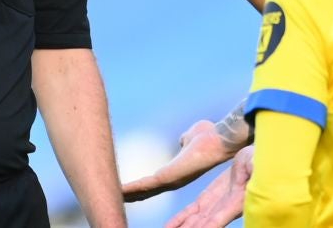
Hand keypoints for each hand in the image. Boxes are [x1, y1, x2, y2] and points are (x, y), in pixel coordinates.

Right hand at [123, 119, 242, 201]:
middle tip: (113, 197)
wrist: (220, 138)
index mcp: (177, 172)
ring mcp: (170, 181)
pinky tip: (118, 191)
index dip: (139, 187)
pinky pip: (145, 185)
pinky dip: (131, 189)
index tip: (125, 189)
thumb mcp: (191, 137)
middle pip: (145, 191)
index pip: (153, 183)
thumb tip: (182, 141)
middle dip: (130, 195)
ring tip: (112, 196)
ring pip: (142, 191)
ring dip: (126, 194)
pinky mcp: (168, 178)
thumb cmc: (210, 136)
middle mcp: (172, 181)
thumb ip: (183, 140)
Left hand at [165, 146, 253, 227]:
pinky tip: (170, 226)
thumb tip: (254, 168)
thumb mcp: (257, 162)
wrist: (252, 157)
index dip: (210, 225)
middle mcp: (225, 209)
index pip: (220, 217)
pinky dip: (181, 219)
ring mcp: (216, 205)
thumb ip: (254, 168)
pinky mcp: (208, 199)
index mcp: (237, 201)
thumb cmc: (258, 160)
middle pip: (205, 225)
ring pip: (195, 221)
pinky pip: (192, 211)